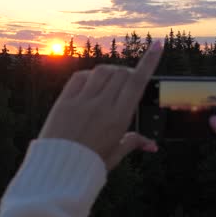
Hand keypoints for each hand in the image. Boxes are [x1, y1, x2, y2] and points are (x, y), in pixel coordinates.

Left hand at [39, 41, 162, 169]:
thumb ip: (133, 143)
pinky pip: (80, 78)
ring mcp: (82, 102)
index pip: (138, 81)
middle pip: (121, 73)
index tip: (158, 44)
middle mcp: (102, 106)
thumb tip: (152, 145)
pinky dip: (89, 76)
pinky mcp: (64, 101)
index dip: (149, 60)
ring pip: (102, 71)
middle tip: (127, 81)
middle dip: (128, 72)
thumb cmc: (89, 165)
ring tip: (110, 82)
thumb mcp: (115, 154)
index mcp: (119, 118)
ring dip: (110, 72)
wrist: (57, 172)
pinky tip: (91, 84)